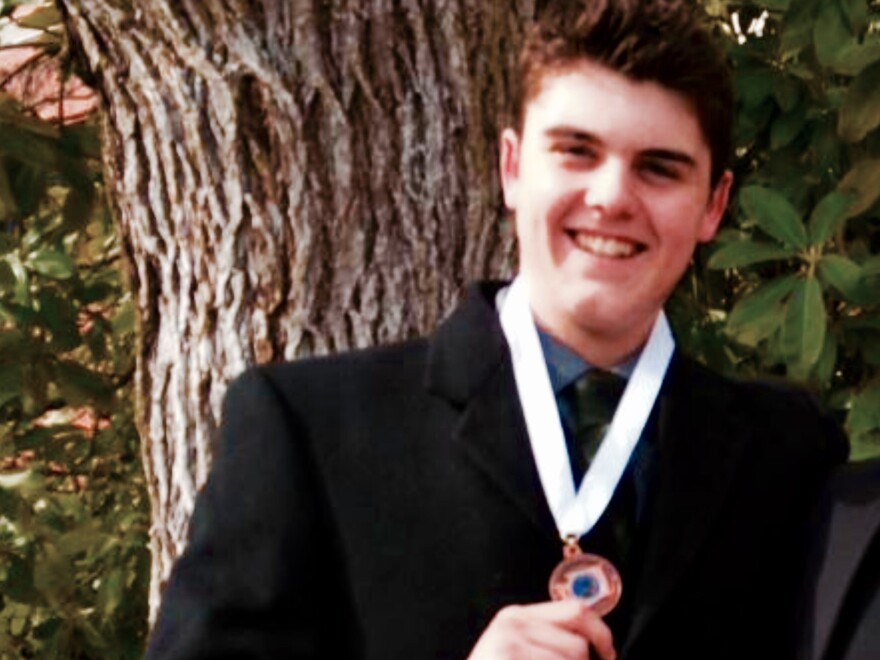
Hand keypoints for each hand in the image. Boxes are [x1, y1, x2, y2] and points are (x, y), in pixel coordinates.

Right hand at [467, 600, 615, 659]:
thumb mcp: (519, 652)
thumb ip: (549, 641)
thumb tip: (603, 646)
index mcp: (515, 617)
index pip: (576, 611)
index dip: (602, 634)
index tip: (609, 656)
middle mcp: (512, 624)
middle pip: (579, 645)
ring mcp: (510, 645)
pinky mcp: (511, 659)